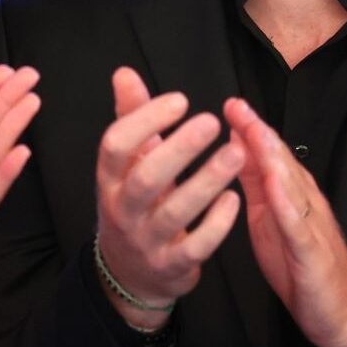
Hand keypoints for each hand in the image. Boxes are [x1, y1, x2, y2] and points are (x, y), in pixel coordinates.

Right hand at [94, 68, 244, 329]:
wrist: (131, 274)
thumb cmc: (135, 204)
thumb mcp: (127, 165)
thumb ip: (130, 118)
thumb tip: (125, 72)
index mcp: (109, 180)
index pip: (115, 146)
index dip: (144, 120)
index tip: (180, 100)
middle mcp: (122, 210)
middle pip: (145, 179)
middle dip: (179, 149)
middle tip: (212, 121)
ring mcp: (146, 241)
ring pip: (174, 213)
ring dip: (207, 181)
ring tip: (237, 153)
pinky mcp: (171, 266)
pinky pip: (195, 246)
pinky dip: (216, 223)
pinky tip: (235, 198)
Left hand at [225, 99, 346, 346]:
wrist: (340, 313)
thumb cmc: (301, 268)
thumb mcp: (269, 221)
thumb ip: (257, 187)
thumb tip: (237, 152)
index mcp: (291, 196)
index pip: (270, 156)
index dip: (251, 129)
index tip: (230, 105)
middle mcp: (305, 203)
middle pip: (281, 161)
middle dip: (259, 132)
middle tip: (237, 106)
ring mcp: (311, 225)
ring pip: (292, 185)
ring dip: (273, 157)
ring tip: (254, 132)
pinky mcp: (313, 252)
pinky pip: (299, 225)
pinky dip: (287, 203)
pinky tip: (274, 186)